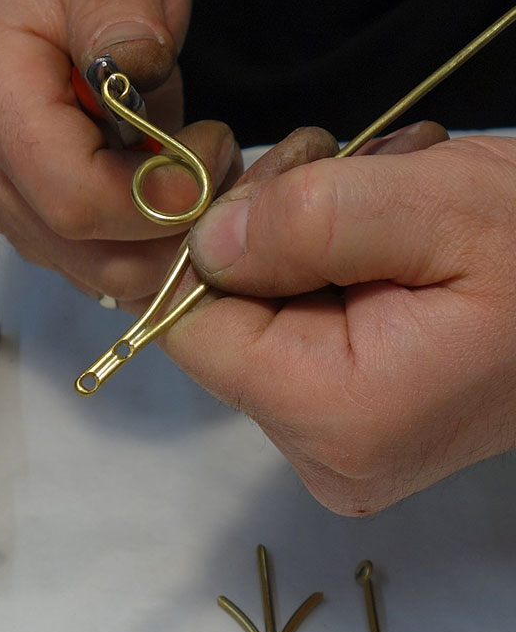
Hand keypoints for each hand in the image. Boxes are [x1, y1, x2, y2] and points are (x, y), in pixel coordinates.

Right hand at [0, 0, 240, 308]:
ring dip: (164, 245)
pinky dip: (146, 252)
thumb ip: (118, 2)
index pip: (73, 196)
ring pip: (94, 272)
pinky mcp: (27, 228)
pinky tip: (172, 199)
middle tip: (220, 167)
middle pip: (83, 248)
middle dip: (168, 228)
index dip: (155, 198)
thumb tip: (137, 64)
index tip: (212, 150)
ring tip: (200, 177)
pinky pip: (95, 270)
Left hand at [163, 127, 515, 513]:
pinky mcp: (354, 441)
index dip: (209, 251)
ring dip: (303, 251)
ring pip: (262, 332)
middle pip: (227, 332)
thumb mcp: (435, 205)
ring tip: (387, 202)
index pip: (196, 333)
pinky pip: (298, 348)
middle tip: (349, 170)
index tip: (275, 187)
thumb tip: (205, 243)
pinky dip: (326, 283)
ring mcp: (341, 459)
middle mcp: (326, 461)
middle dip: (267, 240)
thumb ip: (306, 221)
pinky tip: (386, 245)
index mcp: (337, 416)